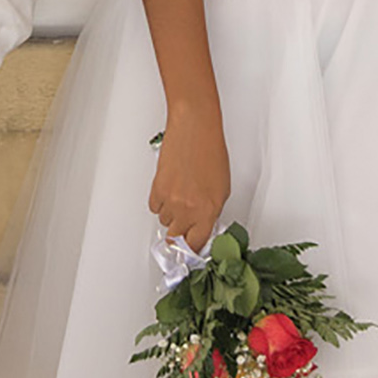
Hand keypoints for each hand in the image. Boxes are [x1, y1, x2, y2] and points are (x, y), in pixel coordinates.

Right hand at [148, 114, 230, 253]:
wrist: (194, 129)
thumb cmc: (211, 151)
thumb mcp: (222, 187)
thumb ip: (212, 211)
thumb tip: (203, 225)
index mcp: (209, 211)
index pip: (197, 244)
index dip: (193, 247)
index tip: (192, 248)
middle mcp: (189, 210)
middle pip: (177, 239)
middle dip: (181, 234)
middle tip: (184, 225)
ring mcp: (171, 201)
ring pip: (165, 222)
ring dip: (171, 214)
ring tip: (181, 195)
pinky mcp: (156, 189)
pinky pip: (154, 207)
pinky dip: (160, 202)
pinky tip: (170, 188)